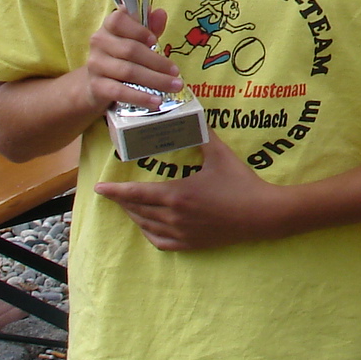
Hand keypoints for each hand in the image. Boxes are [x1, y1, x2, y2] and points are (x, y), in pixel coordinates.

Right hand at [83, 7, 181, 116]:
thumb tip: (160, 13)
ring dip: (155, 80)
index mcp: (109, 27)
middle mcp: (99, 43)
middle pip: (130, 50)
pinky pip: (120, 92)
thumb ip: (149, 27)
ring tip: (174, 86)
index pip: (118, 20)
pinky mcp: (96, 86)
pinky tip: (155, 101)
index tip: (155, 40)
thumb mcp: (136, 39)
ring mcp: (95, 65)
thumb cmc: (122, 56)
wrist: (97, 83)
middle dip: (157, 62)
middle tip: (176, 72)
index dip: (138, 30)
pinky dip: (140, 97)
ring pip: (128, 71)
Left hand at [92, 133, 281, 251]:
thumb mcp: (220, 156)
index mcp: (176, 194)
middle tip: (112, 193)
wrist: (262, 214)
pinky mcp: (190, 244)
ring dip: (133, 215)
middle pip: (137, 210)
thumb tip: (193, 115)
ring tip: (129, 205)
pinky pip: (159, 241)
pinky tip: (148, 225)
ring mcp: (181, 233)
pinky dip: (148, 233)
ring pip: (146, 226)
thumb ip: (203, 136)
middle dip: (122, 201)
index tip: (98, 189)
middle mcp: (173, 216)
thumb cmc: (241, 183)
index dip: (115, 192)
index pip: (136, 194)